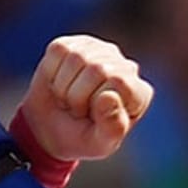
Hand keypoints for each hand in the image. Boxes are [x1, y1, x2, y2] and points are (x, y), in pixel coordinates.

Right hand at [19, 35, 152, 161]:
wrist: (50, 133)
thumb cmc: (81, 139)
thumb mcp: (99, 144)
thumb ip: (112, 128)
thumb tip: (108, 96)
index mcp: (138, 93)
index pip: (119, 81)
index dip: (96, 103)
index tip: (92, 118)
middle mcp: (124, 66)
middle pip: (96, 69)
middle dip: (77, 98)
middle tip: (77, 112)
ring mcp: (100, 51)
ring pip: (76, 58)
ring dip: (63, 88)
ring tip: (68, 100)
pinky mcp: (74, 44)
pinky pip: (59, 51)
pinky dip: (51, 73)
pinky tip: (59, 85)